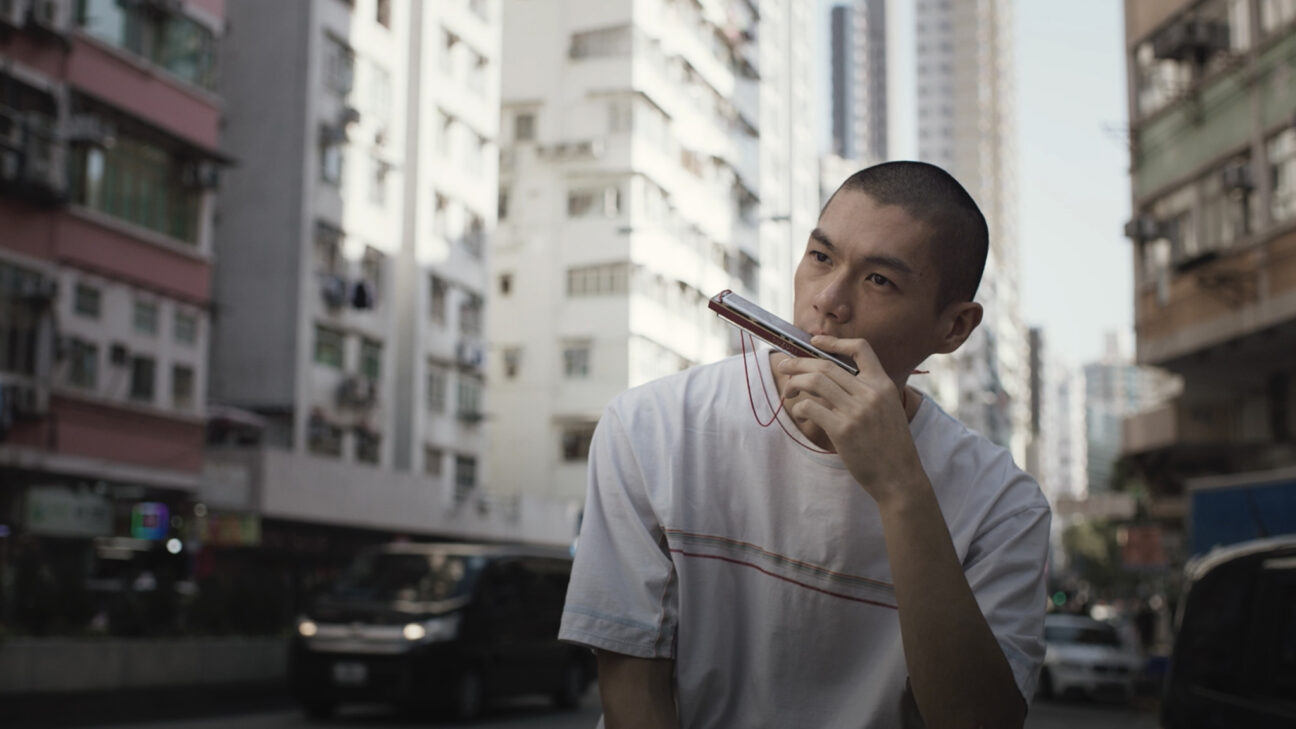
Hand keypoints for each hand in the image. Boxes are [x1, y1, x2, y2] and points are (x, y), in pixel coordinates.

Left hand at [777, 335, 927, 506]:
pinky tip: (800, 414)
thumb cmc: (890, 445)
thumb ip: (866, 392)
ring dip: (794, 383)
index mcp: (883, 385)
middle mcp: (871, 393)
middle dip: (799, 364)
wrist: (899, 477)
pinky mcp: (843, 430)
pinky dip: (799, 408)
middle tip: (784, 367)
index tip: (814, 342)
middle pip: (826, 365)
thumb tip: (830, 380)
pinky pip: (811, 407)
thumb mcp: (888, 409)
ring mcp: (857, 411)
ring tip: (788, 392)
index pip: (861, 348)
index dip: (834, 342)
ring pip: (815, 382)